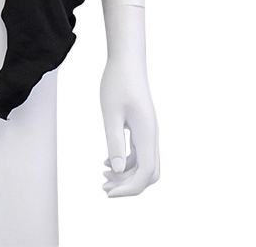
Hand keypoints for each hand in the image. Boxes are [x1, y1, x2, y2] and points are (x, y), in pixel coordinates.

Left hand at [100, 56, 159, 196]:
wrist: (127, 61)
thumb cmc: (117, 83)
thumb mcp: (111, 113)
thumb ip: (115, 142)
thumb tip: (119, 171)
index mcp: (147, 133)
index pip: (146, 173)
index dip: (129, 188)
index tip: (109, 193)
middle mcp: (152, 135)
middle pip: (149, 173)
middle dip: (129, 185)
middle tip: (104, 187)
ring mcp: (149, 131)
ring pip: (145, 164)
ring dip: (126, 175)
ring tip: (103, 177)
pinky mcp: (143, 126)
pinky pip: (140, 153)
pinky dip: (126, 162)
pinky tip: (108, 162)